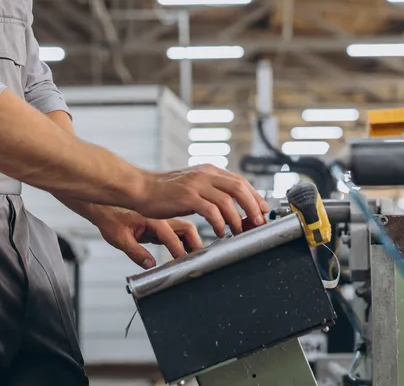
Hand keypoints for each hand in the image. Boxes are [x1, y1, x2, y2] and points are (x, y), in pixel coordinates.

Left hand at [92, 207, 203, 268]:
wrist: (104, 209)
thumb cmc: (110, 219)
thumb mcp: (119, 238)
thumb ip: (136, 253)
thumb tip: (150, 265)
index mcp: (153, 220)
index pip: (172, 237)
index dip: (180, 252)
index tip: (184, 265)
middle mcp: (161, 219)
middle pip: (187, 229)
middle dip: (195, 244)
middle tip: (196, 261)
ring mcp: (161, 222)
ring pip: (185, 231)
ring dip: (191, 243)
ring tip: (192, 259)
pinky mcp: (158, 227)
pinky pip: (176, 234)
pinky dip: (183, 243)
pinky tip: (182, 253)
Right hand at [133, 165, 269, 237]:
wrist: (141, 188)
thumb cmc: (165, 191)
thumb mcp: (192, 184)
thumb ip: (210, 190)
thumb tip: (230, 202)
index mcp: (208, 170)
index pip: (240, 181)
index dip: (254, 196)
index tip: (262, 210)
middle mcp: (205, 174)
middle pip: (239, 187)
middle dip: (253, 206)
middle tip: (258, 221)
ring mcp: (196, 184)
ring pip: (228, 200)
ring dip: (238, 218)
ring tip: (239, 231)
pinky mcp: (187, 197)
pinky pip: (211, 210)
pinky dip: (220, 222)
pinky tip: (221, 231)